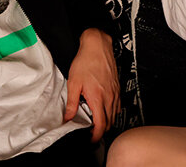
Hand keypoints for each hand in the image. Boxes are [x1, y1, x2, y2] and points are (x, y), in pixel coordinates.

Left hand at [64, 28, 119, 142]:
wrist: (98, 46)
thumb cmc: (86, 61)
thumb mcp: (74, 82)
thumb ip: (71, 102)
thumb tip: (68, 117)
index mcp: (98, 98)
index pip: (101, 125)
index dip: (96, 136)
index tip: (90, 139)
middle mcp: (109, 98)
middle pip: (109, 123)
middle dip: (101, 131)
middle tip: (91, 133)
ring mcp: (115, 93)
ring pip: (114, 115)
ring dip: (107, 122)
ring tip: (96, 122)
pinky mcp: (117, 88)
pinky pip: (117, 106)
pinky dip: (112, 112)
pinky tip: (104, 109)